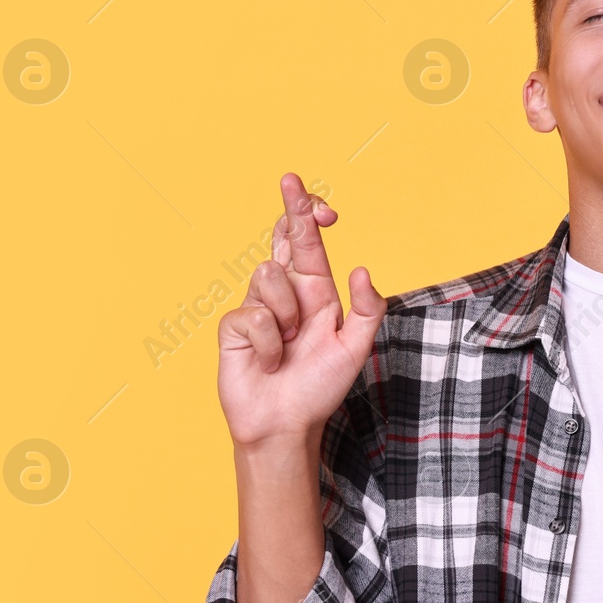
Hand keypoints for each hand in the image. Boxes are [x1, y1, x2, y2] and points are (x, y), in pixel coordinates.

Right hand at [217, 173, 385, 452]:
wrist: (286, 424)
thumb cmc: (319, 388)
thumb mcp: (355, 349)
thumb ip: (366, 309)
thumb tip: (364, 270)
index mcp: (315, 291)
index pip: (309, 242)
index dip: (310, 216)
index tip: (324, 207)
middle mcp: (285, 292)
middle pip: (283, 237)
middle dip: (289, 206)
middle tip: (290, 178)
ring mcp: (258, 306)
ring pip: (270, 275)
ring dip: (288, 314)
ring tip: (290, 345)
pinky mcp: (235, 326)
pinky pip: (254, 314)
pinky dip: (270, 341)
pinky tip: (270, 361)